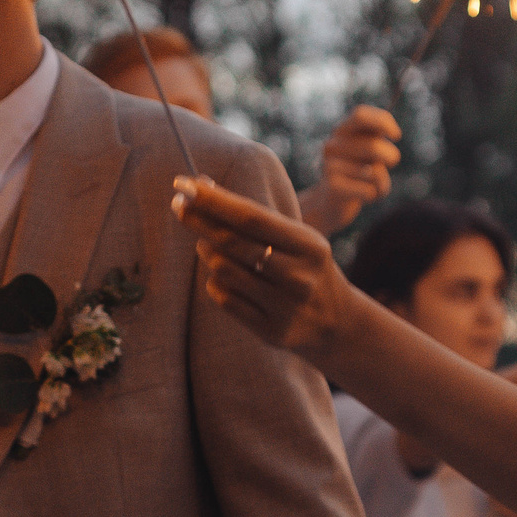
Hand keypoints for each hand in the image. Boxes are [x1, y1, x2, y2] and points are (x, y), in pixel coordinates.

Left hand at [173, 176, 355, 357]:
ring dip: (207, 252)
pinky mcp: (272, 332)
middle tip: (179, 205)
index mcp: (309, 245)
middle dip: (199, 220)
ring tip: (206, 244)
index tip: (185, 184)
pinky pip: (225, 300)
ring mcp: (285, 307)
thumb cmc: (304, 267)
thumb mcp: (295, 238)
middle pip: (233, 243)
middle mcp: (299, 277)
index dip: (214, 200)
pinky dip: (215, 283)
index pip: (251, 217)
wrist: (337, 322)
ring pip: (223, 271)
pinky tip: (221, 277)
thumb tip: (201, 186)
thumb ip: (253, 216)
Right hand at [300, 106, 402, 234]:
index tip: (396, 136)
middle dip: (391, 156)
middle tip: (391, 163)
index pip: (360, 114)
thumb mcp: (368, 152)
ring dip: (382, 182)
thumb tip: (393, 133)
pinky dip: (374, 195)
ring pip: (374, 172)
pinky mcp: (332, 186)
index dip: (383, 122)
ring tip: (373, 185)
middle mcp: (332, 145)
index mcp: (341, 131)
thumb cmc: (357, 174)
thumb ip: (378, 139)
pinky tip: (363, 196)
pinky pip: (369, 190)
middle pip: (373, 146)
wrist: (330, 204)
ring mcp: (329, 166)